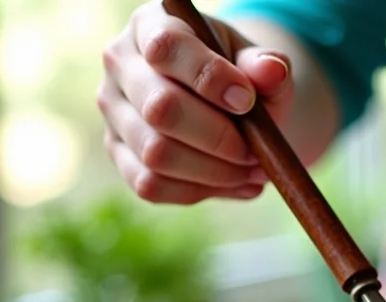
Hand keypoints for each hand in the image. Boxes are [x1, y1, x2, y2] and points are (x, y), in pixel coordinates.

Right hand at [98, 1, 295, 203]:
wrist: (226, 102)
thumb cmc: (240, 75)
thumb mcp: (258, 62)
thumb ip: (267, 66)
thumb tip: (271, 72)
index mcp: (153, 24)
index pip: (167, 49)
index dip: (210, 79)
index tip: (247, 102)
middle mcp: (121, 63)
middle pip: (161, 109)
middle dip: (221, 139)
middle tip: (257, 152)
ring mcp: (114, 110)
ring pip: (156, 154)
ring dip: (216, 172)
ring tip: (253, 171)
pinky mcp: (118, 152)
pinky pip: (152, 185)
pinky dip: (201, 191)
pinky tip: (235, 184)